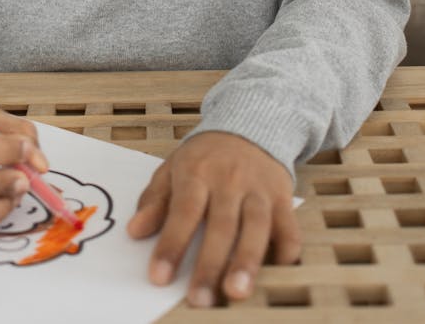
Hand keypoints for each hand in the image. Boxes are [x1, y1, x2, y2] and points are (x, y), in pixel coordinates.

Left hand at [127, 131, 299, 306]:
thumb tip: (135, 230)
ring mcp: (259, 189)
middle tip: (199, 299)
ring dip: (247, 261)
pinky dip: (286, 251)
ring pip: (256, 227)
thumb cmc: (206, 155)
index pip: (183, 211)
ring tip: (236, 292)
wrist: (249, 125)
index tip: (159, 276)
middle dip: (210, 265)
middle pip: (221, 225)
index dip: (171, 244)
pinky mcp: (283, 198)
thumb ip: (154, 200)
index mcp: (197, 172)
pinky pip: (288, 227)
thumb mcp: (173, 167)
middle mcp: (230, 180)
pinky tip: (276, 272)